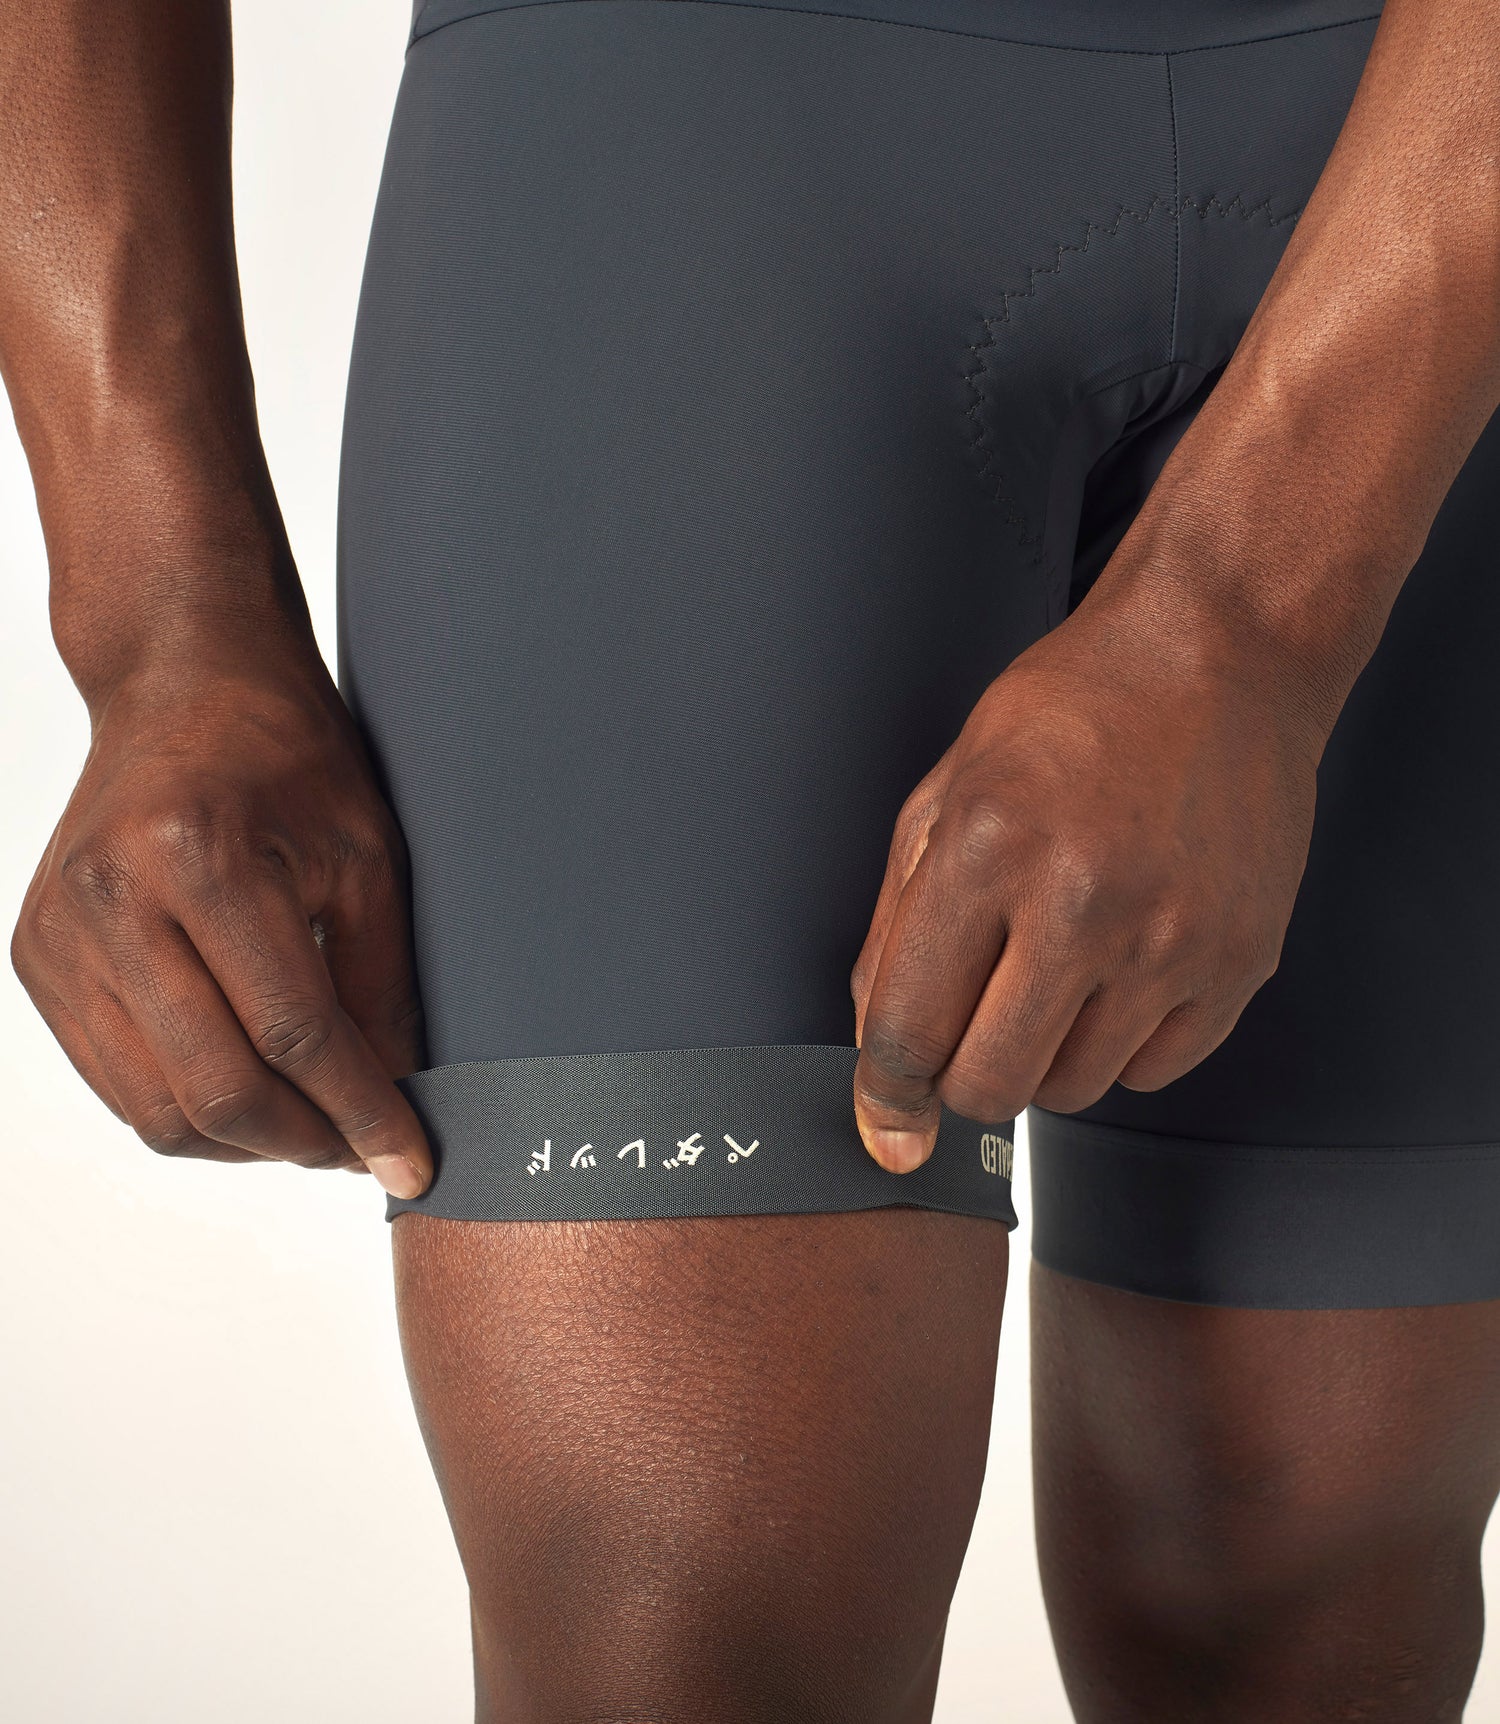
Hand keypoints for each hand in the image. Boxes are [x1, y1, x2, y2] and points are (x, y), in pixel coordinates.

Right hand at [11, 648, 432, 1197]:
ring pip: (159, 1108)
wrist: (182, 683)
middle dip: (308, 1141)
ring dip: (249, 1141)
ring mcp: (59, 936)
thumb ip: (382, 986)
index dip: (362, 1111)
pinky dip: (190, 1110)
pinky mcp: (38, 958)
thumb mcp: (365, 857)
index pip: (294, 1033)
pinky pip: (117, 1083)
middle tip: (366, 1149)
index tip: (412, 1162)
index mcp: (198, 858)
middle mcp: (110, 901)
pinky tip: (251, 1094)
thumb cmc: (285, 754)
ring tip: (315, 1124)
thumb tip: (400, 1100)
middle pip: (217, 1089)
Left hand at [849, 581, 1325, 1172]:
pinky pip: (1154, 1073)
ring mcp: (1173, 940)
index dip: (884, 1093)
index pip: (910, 1032)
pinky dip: (1121, 1046)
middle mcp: (1083, 903)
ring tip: (1052, 977)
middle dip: (960, 1081)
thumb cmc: (1068, 716)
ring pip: (1071, 1092)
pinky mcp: (1241, 961)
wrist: (1217, 659)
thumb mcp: (943, 795)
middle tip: (969, 1034)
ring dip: (1043, 1059)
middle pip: (990, 1087)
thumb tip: (876, 1058)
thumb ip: (894, 930)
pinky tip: (1117, 973)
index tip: (886, 1121)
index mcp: (987, 850)